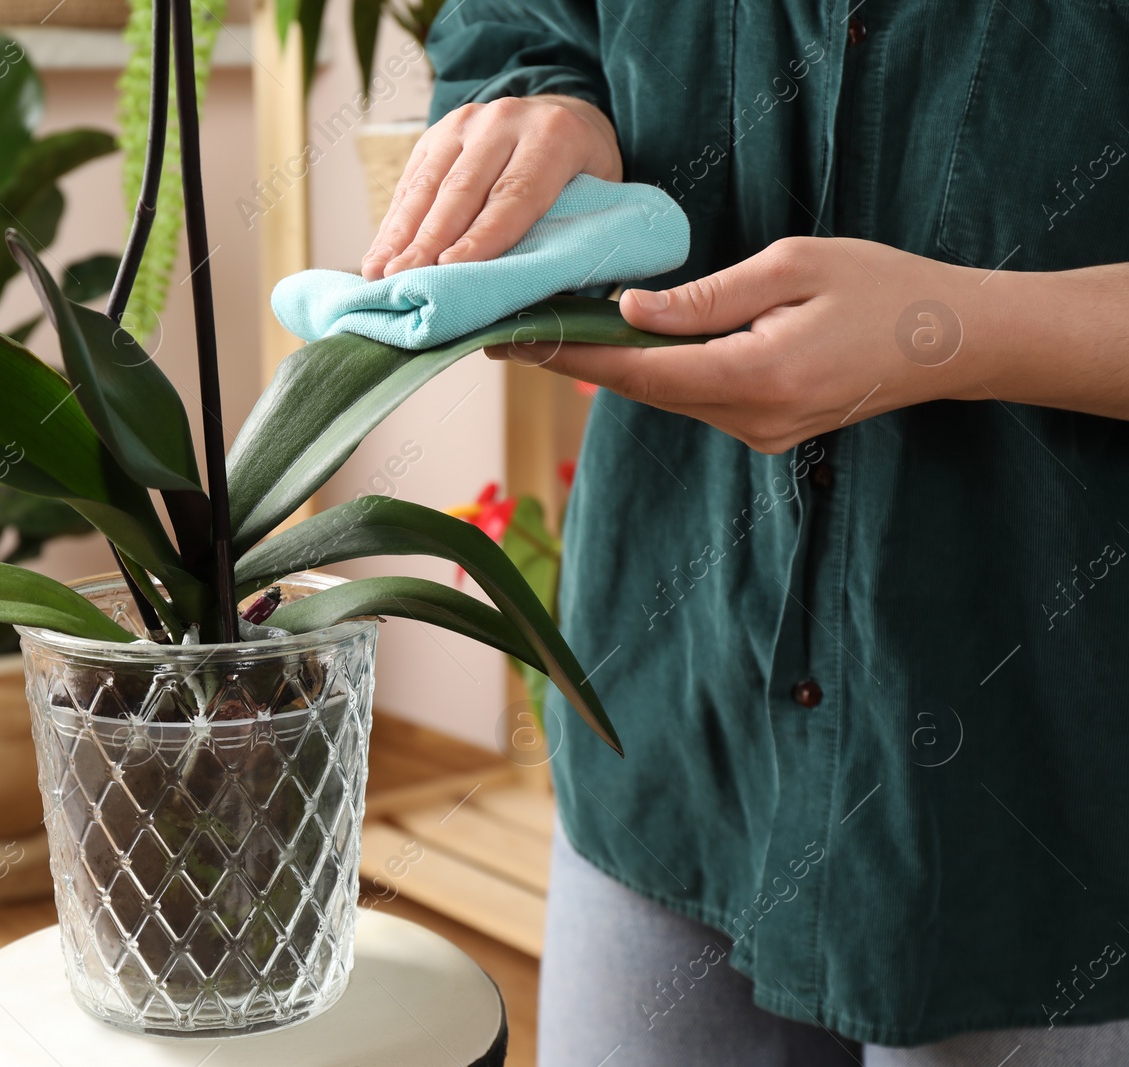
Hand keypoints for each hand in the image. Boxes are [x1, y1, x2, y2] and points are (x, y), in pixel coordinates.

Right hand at [361, 95, 622, 280]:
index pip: (515, 194)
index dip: (481, 236)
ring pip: (428, 185)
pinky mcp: (436, 134)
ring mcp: (466, 122)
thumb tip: (517, 323)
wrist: (563, 116)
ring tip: (378, 275)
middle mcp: (506, 120)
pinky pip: (411, 183)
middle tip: (403, 282)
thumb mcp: (596, 208)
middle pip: (462, 189)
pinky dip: (394, 223)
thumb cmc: (583, 182)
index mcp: (555, 136)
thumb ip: (567, 255)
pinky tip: (379, 257)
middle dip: (429, 240)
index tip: (450, 271)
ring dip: (400, 235)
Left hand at [488, 237, 999, 452]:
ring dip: (616, 365)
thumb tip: (628, 311)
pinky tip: (630, 343)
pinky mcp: (766, 432)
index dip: (568, 356)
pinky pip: (696, 399)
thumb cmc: (881, 286)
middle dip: (578, 359)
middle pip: (642, 390)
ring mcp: (760, 434)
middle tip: (517, 324)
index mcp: (758, 374)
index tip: (512, 339)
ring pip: (666, 396)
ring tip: (557, 328)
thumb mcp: (792, 266)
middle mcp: (752, 419)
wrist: (953, 342)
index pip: (638, 371)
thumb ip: (705, 296)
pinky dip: (660, 372)